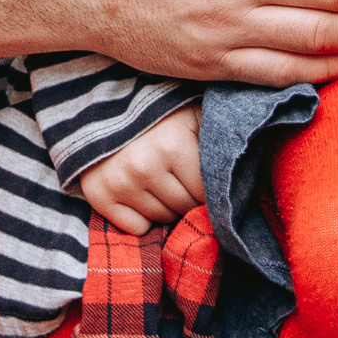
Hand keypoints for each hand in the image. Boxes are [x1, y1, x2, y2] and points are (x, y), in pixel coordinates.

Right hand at [79, 106, 204, 236]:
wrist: (107, 109)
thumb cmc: (161, 116)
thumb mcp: (195, 117)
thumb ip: (217, 145)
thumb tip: (240, 183)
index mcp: (172, 145)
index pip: (206, 194)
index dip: (208, 187)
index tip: (199, 173)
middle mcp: (143, 166)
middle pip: (184, 208)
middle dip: (188, 197)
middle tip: (179, 176)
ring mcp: (118, 182)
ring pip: (162, 219)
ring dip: (166, 206)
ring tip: (159, 180)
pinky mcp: (97, 194)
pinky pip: (136, 228)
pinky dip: (141, 217)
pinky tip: (138, 193)